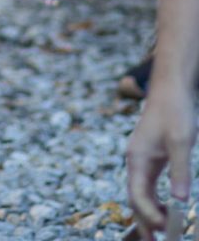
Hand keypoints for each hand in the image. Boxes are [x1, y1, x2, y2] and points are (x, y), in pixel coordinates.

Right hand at [127, 78, 195, 238]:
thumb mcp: (181, 142)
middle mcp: (136, 161)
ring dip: (151, 213)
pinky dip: (156, 200)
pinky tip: (169, 208)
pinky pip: (148, 185)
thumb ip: (179, 172)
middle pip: (135, 198)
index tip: (166, 229)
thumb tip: (180, 201)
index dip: (150, 215)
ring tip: (166, 231)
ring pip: (141, 193)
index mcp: (137, 158)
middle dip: (146, 222)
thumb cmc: (174, 111)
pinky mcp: (150, 157)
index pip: (138, 195)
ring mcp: (142, 159)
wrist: (171, 89)